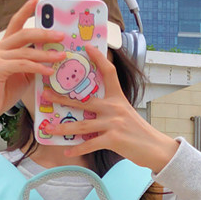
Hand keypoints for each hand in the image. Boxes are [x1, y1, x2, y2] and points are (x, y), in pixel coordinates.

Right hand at [0, 0, 65, 116]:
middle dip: (45, 34)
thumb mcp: (23, 74)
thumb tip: (53, 56)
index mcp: (4, 46)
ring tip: (61, 57)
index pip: (16, 23)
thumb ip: (33, 62)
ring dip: (46, 54)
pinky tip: (49, 71)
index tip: (36, 0)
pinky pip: (23, 65)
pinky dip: (38, 67)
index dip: (26, 10)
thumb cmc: (4, 90)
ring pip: (26, 51)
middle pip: (24, 34)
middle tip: (61, 36)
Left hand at [46, 45, 179, 172]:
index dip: (98, 58)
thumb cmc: (138, 132)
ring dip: (63, 127)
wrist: (155, 149)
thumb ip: (110, 109)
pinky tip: (67, 152)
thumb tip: (89, 110)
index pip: (109, 72)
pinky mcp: (113, 139)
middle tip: (44, 94)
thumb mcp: (126, 114)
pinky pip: (90, 143)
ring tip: (49, 128)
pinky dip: (78, 149)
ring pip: (82, 124)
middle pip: (83, 101)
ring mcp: (114, 123)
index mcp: (118, 98)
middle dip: (61, 98)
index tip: (86, 47)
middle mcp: (115, 108)